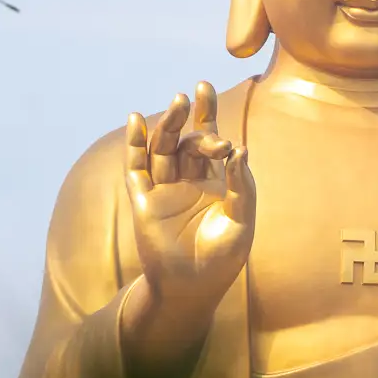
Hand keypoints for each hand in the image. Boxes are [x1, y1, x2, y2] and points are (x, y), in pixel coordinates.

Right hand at [123, 81, 255, 329]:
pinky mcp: (143, 201)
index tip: (206, 89)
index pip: (209, 140)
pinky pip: (136, 169)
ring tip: (176, 103)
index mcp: (212, 182)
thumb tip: (241, 150)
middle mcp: (186, 181)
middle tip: (194, 95)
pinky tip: (136, 121)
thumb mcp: (242, 221)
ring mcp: (163, 190)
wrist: (193, 289)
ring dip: (167, 125)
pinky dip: (134, 145)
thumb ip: (242, 186)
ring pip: (162, 149)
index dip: (207, 114)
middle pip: (185, 140)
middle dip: (190, 118)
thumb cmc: (223, 258)